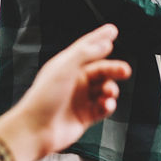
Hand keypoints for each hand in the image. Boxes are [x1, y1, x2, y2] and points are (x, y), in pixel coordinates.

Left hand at [0, 25, 130, 160]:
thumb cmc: (43, 97)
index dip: (100, 38)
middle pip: (101, 70)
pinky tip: (107, 105)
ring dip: (111, 89)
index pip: (87, 48)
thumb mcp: (63, 68)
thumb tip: (105, 44)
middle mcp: (74, 81)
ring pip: (104, 89)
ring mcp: (80, 99)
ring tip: (109, 93)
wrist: (35, 130)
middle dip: (114, 69)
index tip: (113, 30)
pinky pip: (103, 108)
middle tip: (125, 70)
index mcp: (66, 67)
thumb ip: (85, 53)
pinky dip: (108, 105)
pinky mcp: (85, 116)